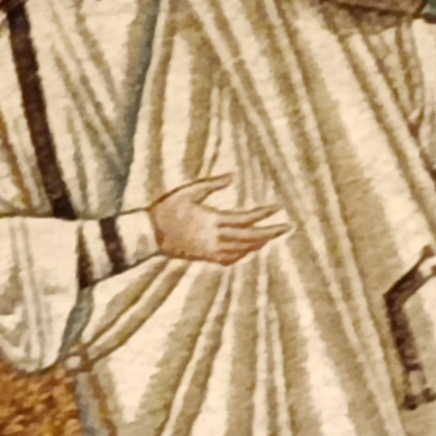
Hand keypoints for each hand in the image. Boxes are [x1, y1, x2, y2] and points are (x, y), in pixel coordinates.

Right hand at [150, 176, 285, 265]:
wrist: (149, 235)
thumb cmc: (167, 209)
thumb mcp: (188, 191)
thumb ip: (211, 184)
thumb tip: (232, 176)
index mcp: (211, 220)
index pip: (244, 219)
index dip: (262, 214)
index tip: (276, 208)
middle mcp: (214, 238)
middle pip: (249, 237)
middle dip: (270, 232)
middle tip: (287, 227)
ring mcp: (209, 250)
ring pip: (241, 250)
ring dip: (259, 244)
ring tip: (271, 236)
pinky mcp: (204, 257)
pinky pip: (229, 259)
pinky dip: (243, 255)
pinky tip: (249, 250)